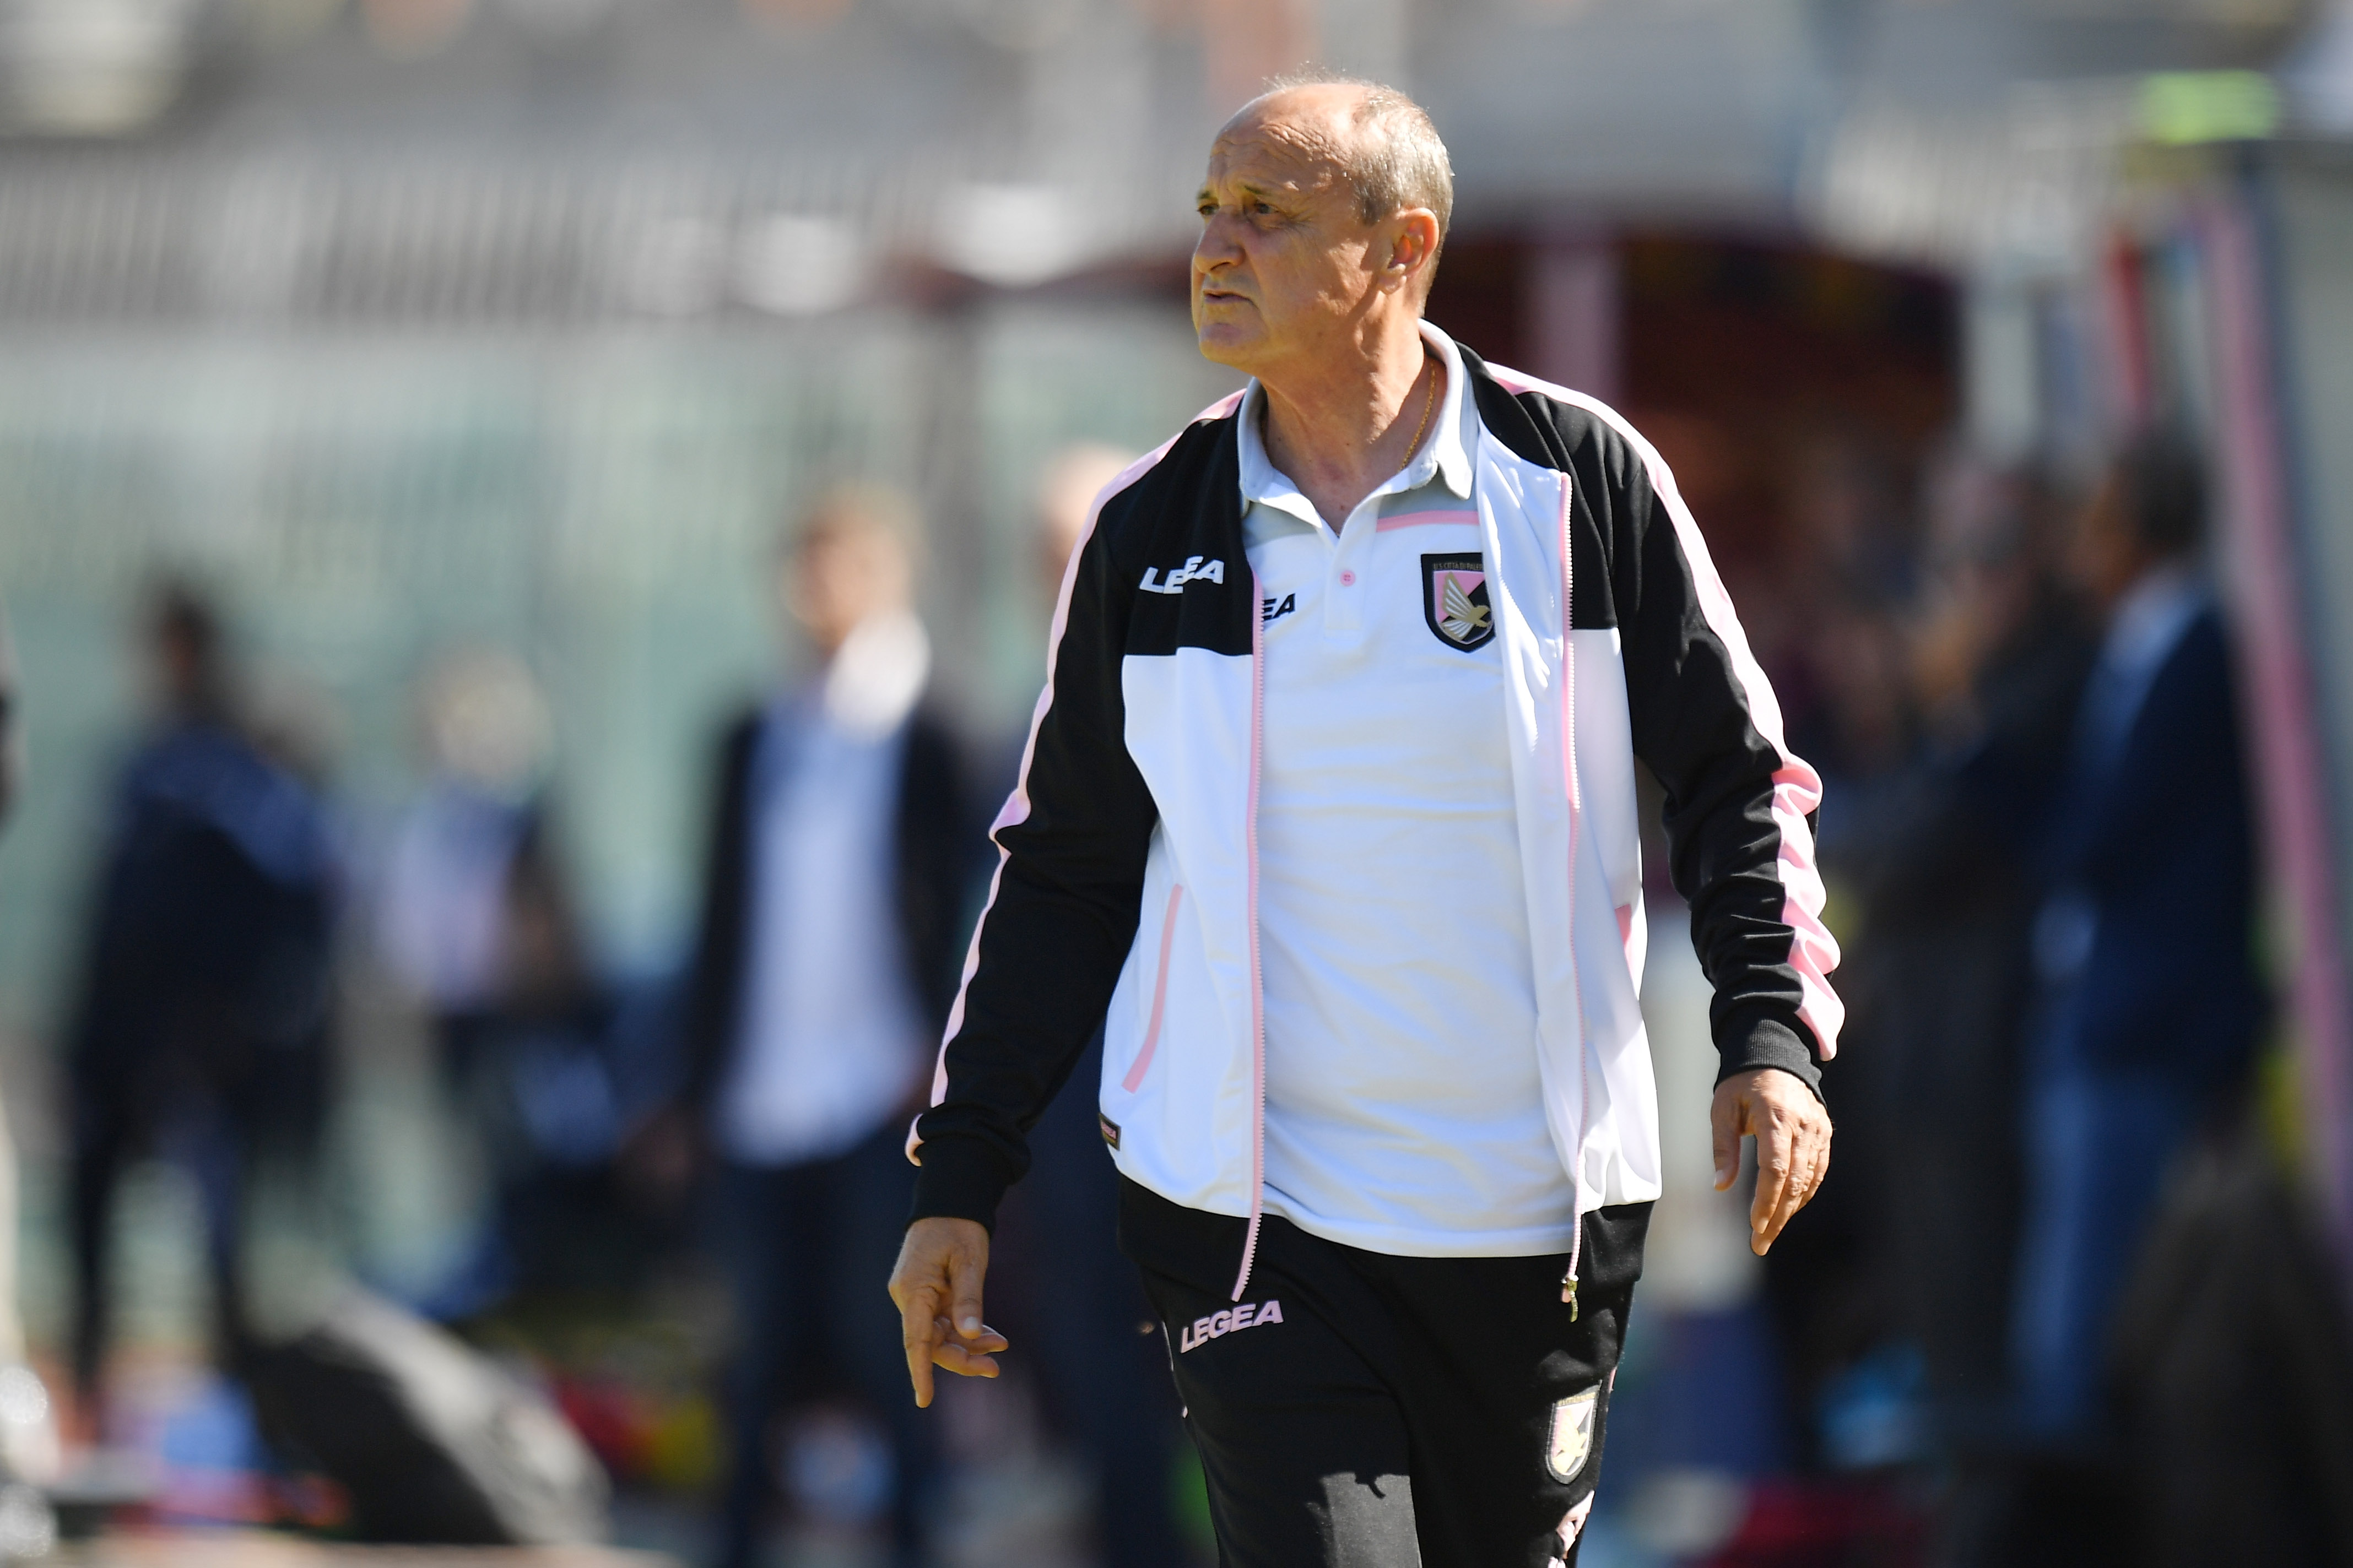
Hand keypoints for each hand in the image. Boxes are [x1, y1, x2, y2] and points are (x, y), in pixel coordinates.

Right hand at [888, 1217, 1010, 1407]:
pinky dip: (968, 1330)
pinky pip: (946, 1322)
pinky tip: (991, 1336)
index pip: (915, 1341)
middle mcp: (910, 1298)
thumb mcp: (968, 1261)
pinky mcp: (929, 1295)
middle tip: (995, 1367)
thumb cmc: (958, 1227)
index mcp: (913, 1290)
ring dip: (969, 1345)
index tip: (924, 1401)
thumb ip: (969, 1299)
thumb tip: (970, 1335)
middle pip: (932, 1342)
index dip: (920, 1372)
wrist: (950, 1200)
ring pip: (941, 1335)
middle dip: (962, 1358)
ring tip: (1001, 1346)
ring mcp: (918, 1297)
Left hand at [1710, 1067, 1831, 1255]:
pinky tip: (1788, 1210)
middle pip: (1794, 1181)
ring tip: (1769, 1233)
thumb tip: (1720, 1186)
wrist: (1775, 1057)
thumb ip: (1723, 1147)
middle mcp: (1803, 1125)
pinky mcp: (1825, 1134)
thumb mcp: (1723, 1108)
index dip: (1766, 1201)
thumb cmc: (1742, 1084)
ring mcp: (1818, 1130)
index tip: (1755, 1226)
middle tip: (1760, 1244)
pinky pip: (1818, 1171)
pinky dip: (1804, 1194)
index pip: (1775, 1169)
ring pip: (1809, 1180)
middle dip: (1777, 1216)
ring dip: (1790, 1210)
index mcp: (1775, 1116)